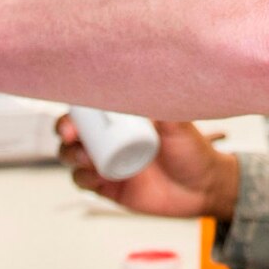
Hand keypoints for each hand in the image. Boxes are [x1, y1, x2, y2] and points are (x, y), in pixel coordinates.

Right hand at [55, 117, 240, 221]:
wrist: (204, 188)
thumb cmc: (193, 150)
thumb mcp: (178, 124)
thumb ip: (161, 104)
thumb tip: (145, 79)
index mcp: (124, 119)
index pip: (90, 109)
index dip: (76, 109)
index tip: (75, 112)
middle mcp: (111, 139)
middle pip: (73, 131)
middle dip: (64, 130)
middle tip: (71, 134)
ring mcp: (108, 164)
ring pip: (73, 156)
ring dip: (71, 155)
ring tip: (86, 158)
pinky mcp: (109, 188)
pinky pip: (84, 182)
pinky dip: (82, 178)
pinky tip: (94, 177)